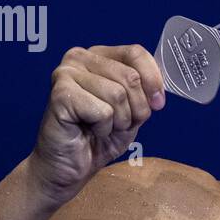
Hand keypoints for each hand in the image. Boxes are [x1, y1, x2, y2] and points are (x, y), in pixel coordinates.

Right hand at [27, 43, 165, 205]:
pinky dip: (102, 128)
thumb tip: (160, 87)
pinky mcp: (60, 94)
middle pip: (130, 76)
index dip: (153, 80)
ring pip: (117, 94)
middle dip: (136, 108)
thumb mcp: (133, 109)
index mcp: (99, 55)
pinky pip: (102, 111)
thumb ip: (145, 90)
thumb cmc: (99, 136)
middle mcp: (79, 58)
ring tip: (102, 127)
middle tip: (120, 123)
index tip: (157, 104)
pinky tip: (88, 130)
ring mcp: (66, 74)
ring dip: (118, 121)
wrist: (70, 166)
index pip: (136, 53)